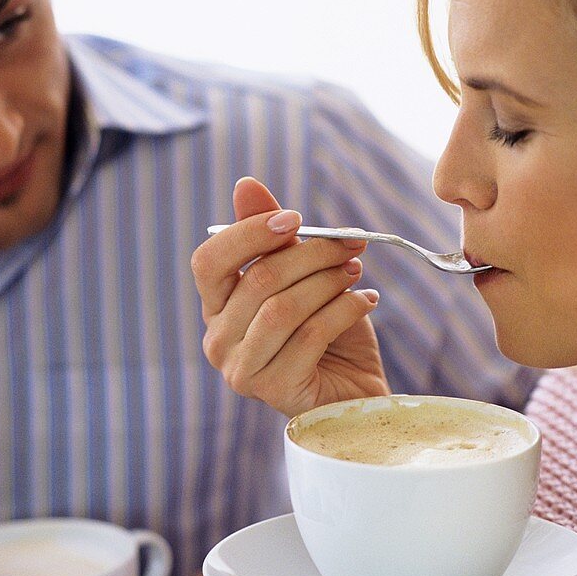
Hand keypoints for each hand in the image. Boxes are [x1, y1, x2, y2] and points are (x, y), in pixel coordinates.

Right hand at [192, 177, 389, 416]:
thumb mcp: (303, 276)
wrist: (357, 391)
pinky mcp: (274, 390)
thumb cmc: (327, 331)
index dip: (250, 233)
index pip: (209, 261)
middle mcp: (218, 340)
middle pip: (258, 280)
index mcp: (217, 307)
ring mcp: (242, 370)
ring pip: (283, 308)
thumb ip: (274, 236)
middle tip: (351, 243)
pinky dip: (345, 310)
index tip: (296, 219)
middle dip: (312, 254)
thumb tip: (246, 184)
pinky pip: (310, 336)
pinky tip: (367, 301)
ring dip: (329, 281)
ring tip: (356, 271)